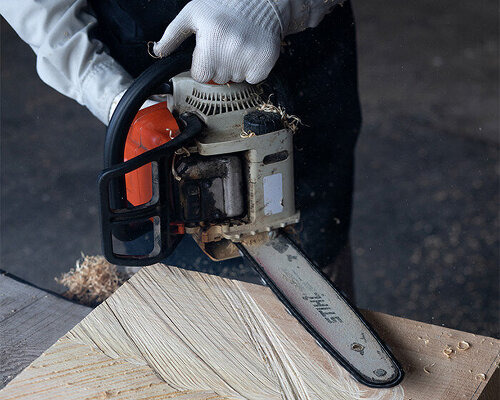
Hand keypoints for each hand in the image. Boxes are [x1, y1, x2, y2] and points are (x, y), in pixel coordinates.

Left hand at [152, 0, 282, 83]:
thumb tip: (158, 51)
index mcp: (211, 41)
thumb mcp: (193, 13)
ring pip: (235, 79)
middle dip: (219, 65)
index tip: (209, 52)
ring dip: (235, 67)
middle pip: (218, 78)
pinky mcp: (264, 63)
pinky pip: (253, 79)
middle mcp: (231, 52)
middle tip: (225, 45)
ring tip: (238, 46)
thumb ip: (173, 34)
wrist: (261, 0)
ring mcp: (249, 58)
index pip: (201, 76)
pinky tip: (249, 51)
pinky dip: (251, 69)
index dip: (203, 65)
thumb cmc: (225, 5)